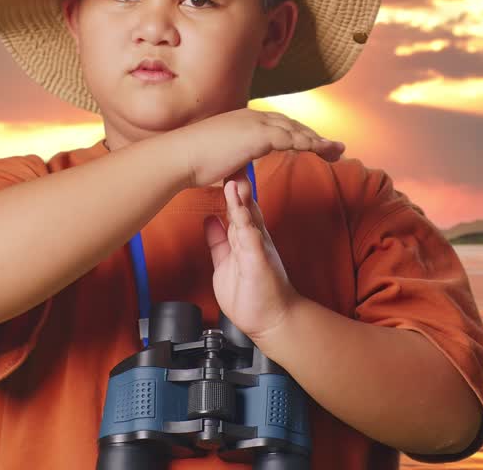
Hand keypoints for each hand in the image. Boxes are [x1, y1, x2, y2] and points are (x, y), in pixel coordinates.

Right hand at [175, 108, 345, 188]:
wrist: (180, 155)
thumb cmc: (195, 161)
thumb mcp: (222, 161)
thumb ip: (237, 168)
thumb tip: (242, 183)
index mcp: (246, 121)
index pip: (280, 126)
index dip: (300, 135)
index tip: (316, 146)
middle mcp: (253, 117)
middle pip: (293, 125)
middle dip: (316, 136)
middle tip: (337, 148)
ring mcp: (255, 123)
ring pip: (296, 130)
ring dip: (319, 141)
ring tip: (337, 151)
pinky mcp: (257, 134)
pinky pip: (290, 138)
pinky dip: (307, 143)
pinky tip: (321, 150)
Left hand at [203, 164, 300, 343]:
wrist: (272, 320)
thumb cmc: (252, 294)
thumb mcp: (226, 263)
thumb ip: (219, 241)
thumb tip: (210, 220)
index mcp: (245, 237)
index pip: (236, 207)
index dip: (228, 187)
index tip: (219, 167)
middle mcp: (253, 238)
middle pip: (244, 205)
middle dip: (236, 184)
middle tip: (230, 161)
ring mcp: (258, 248)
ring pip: (248, 218)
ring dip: (241, 200)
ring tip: (232, 181)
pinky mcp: (260, 260)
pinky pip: (252, 239)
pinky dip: (245, 224)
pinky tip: (239, 212)